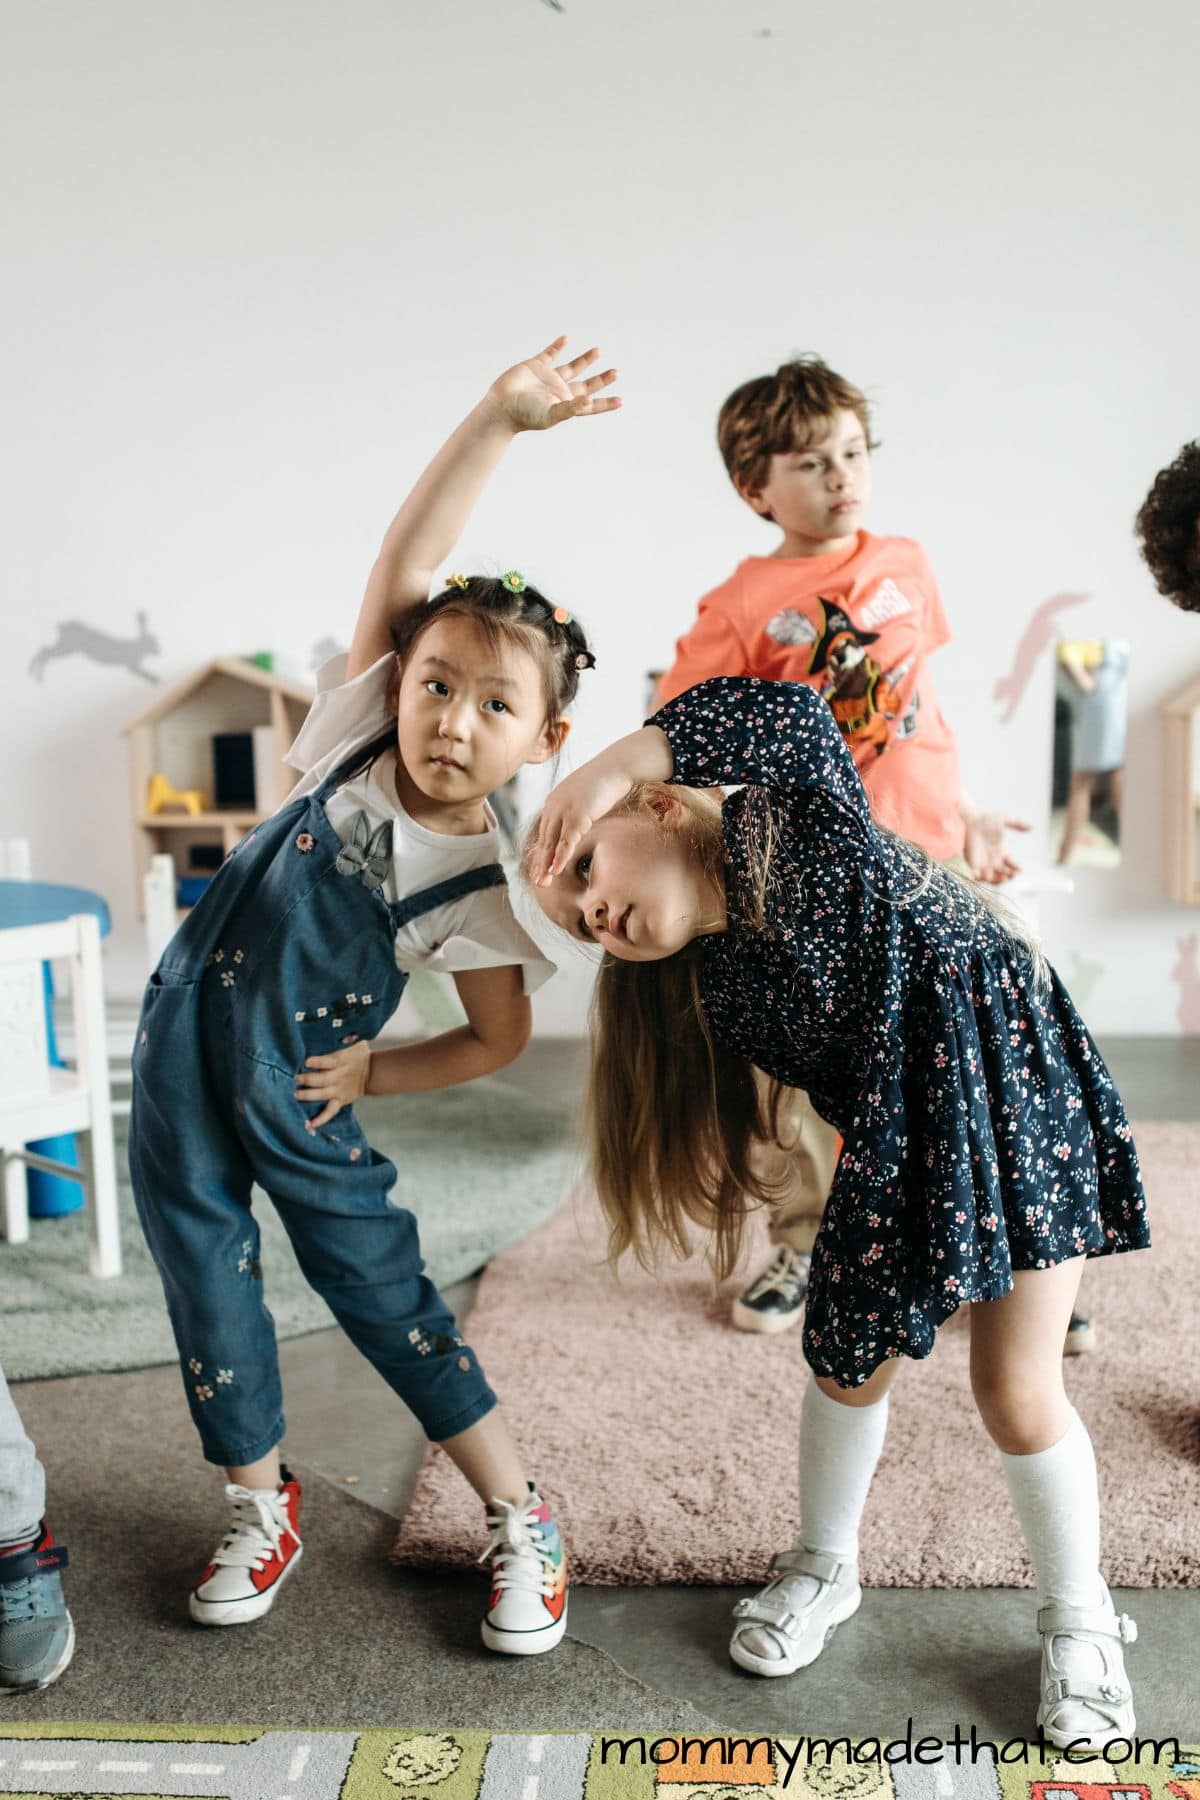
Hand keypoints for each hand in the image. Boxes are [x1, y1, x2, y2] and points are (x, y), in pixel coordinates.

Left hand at [294, 1040, 370, 1130]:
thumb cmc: (360, 1054)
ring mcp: (339, 1091)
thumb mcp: (358, 1041)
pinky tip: (311, 1124)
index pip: (329, 1061)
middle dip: (307, 1079)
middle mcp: (340, 1077)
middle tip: (294, 1078)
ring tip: (295, 1094)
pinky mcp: (340, 1101)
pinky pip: (330, 1112)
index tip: (306, 1061)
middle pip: (323, 1079)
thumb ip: (347, 1037)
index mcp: (343, 1061)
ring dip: (308, 1095)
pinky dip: (321, 1119)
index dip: (318, 1062)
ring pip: (322, 1094)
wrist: (373, 1073)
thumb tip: (341, 1030)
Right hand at [484, 335, 620, 432]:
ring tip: (598, 351)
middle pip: (586, 384)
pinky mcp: (536, 366)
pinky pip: (550, 353)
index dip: (605, 404)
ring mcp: (549, 377)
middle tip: (616, 373)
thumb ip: (571, 408)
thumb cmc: (526, 416)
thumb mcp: (552, 414)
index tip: (620, 401)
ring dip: (585, 359)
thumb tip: (589, 399)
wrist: (502, 406)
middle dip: (601, 380)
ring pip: (573, 367)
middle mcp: (560, 391)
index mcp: (566, 404)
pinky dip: (558, 346)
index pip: (590, 405)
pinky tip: (566, 339)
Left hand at [530, 760, 637, 886]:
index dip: (543, 852)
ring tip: (543, 883)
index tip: (542, 868)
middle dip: (540, 862)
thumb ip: (578, 809)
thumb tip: (583, 820)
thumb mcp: (585, 796)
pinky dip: (560, 858)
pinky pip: (565, 843)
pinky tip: (556, 871)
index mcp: (554, 802)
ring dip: (546, 865)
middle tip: (538, 881)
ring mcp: (563, 811)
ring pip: (551, 844)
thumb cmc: (606, 780)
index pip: (545, 832)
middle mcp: (553, 806)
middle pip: (544, 840)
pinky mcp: (576, 816)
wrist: (616, 766)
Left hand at [962, 812, 1029, 883]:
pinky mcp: (972, 863)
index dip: (1017, 869)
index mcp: (1002, 851)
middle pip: (1004, 874)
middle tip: (1012, 874)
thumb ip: (1018, 824)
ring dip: (998, 880)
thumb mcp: (1004, 820)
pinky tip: (987, 875)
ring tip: (1003, 877)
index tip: (1020, 870)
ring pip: (992, 878)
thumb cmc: (986, 820)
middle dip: (1009, 876)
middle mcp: (994, 859)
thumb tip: (1032, 827)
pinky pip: (977, 876)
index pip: (1012, 864)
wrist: (970, 819)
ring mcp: (983, 862)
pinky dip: (982, 878)